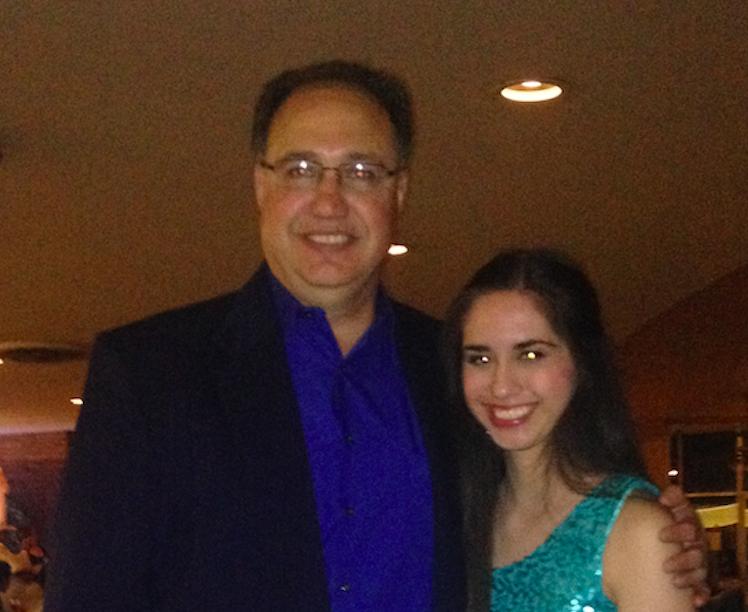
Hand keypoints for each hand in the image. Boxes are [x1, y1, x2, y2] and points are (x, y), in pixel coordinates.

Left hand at [658, 485, 709, 606]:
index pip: (689, 526)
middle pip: (696, 550)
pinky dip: (701, 593)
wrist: (660, 533)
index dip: (678, 531)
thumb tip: (664, 498)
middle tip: (665, 565)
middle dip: (682, 557)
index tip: (660, 535)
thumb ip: (670, 497)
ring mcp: (698, 559)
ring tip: (672, 579)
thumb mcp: (664, 505)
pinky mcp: (698, 576)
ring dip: (688, 575)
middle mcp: (696, 541)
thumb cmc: (661, 518)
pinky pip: (704, 587)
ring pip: (700, 569)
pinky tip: (695, 599)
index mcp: (688, 523)